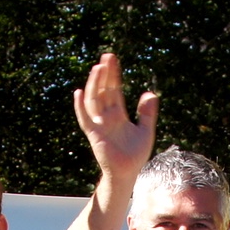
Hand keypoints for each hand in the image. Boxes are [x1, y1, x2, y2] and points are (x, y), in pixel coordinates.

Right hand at [74, 52, 157, 182]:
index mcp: (117, 114)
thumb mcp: (145, 131)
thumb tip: (150, 93)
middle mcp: (106, 117)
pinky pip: (85, 119)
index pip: (114, 90)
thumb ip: (147, 113)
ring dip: (95, 84)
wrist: (127, 173)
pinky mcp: (94, 135)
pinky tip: (79, 92)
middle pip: (104, 91)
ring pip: (94, 100)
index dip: (113, 75)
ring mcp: (99, 125)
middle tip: (107, 56)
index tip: (112, 59)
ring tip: (98, 68)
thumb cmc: (135, 155)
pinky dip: (80, 107)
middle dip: (105, 74)